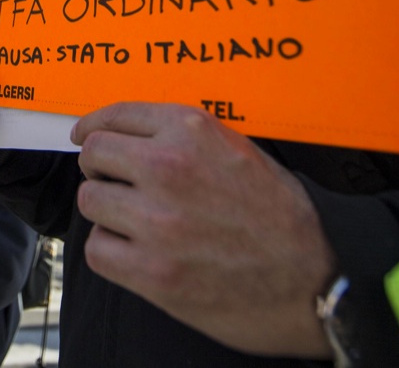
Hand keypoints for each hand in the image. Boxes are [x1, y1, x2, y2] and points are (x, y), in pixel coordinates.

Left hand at [72, 102, 336, 357]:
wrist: (316, 282)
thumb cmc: (285, 218)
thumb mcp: (242, 152)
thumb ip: (187, 139)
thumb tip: (135, 137)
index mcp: (192, 130)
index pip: (117, 115)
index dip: (93, 126)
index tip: (83, 134)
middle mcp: (168, 167)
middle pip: (94, 154)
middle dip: (101, 168)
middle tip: (114, 182)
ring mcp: (157, 221)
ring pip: (90, 200)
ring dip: (107, 210)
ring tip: (134, 221)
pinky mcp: (151, 271)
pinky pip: (97, 249)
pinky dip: (111, 251)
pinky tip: (136, 252)